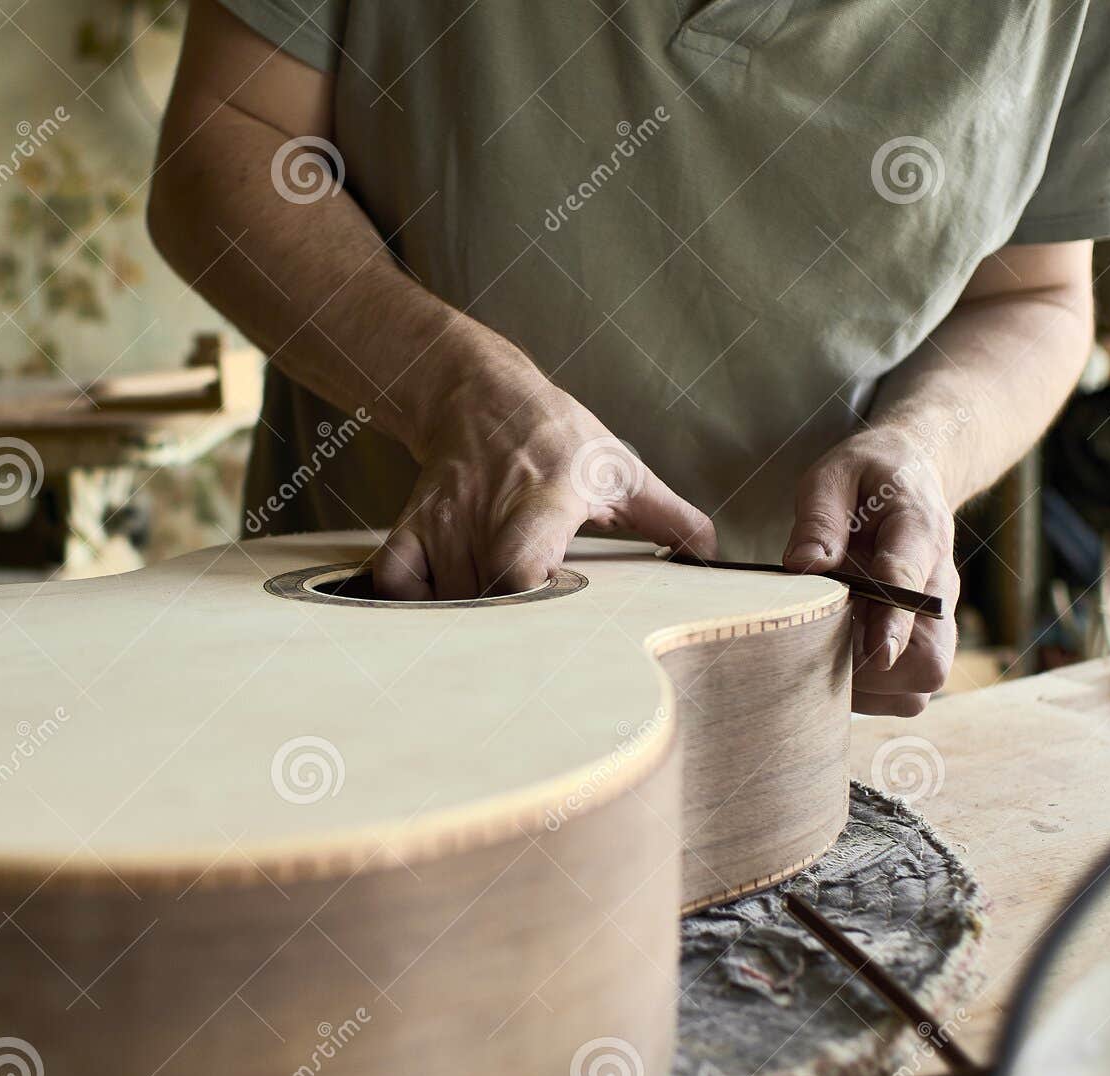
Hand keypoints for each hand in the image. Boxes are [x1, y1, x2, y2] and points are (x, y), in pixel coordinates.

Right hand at [372, 373, 716, 598]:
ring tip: (502, 632)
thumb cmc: (557, 434)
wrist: (479, 392)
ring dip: (469, 623)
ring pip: (445, 597)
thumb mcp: (622, 468)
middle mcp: (489, 511)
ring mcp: (445, 519)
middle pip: (484, 595)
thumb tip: (713, 556)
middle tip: (531, 647)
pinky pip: (396, 582)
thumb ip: (671, 515)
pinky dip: (415, 606)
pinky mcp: (413, 523)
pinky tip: (448, 610)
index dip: (530, 606)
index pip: (521, 565)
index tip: (554, 625)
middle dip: (505, 630)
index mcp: (547, 499)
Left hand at [782, 430, 958, 715]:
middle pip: (931, 654)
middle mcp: (939, 583)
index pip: (910, 584)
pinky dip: (874, 690)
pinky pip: (910, 689)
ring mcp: (938, 617)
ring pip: (922, 679)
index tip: (878, 653)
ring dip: (872, 685)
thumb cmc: (868, 476)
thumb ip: (819, 519)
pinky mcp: (928, 637)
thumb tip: (802, 566)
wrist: (913, 475)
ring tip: (827, 651)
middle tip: (823, 647)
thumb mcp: (834, 475)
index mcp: (918, 532)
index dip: (895, 623)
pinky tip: (841, 659)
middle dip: (874, 668)